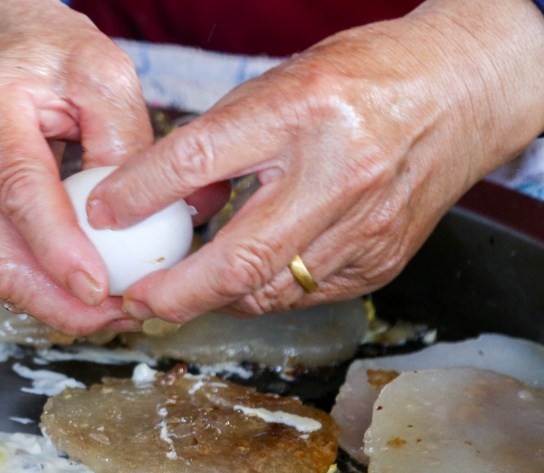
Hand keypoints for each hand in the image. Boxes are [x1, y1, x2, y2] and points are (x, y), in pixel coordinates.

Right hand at [0, 0, 154, 334]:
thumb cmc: (50, 57)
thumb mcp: (104, 73)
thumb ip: (123, 141)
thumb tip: (137, 219)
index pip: (21, 192)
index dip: (58, 250)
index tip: (100, 289)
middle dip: (55, 299)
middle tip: (112, 319)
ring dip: (47, 303)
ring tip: (105, 315)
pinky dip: (33, 289)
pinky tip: (74, 298)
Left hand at [86, 0, 543, 323]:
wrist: (461, 91)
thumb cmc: (361, 81)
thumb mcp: (278, 86)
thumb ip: (216, 144)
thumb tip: (152, 201)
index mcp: (304, 109)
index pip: (202, 157)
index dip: (141, 194)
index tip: (101, 216)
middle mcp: (338, 172)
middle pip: (238, 259)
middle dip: (174, 293)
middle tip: (133, 302)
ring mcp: (365, 225)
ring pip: (266, 290)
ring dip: (211, 299)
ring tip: (173, 295)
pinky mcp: (378, 261)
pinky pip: (300, 295)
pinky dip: (260, 293)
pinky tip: (239, 282)